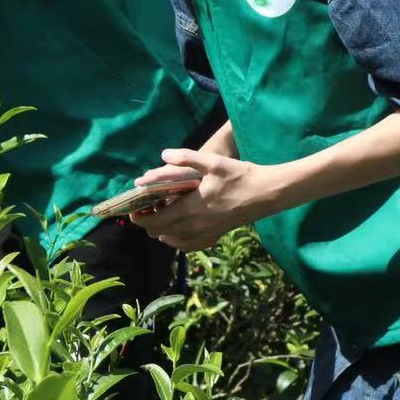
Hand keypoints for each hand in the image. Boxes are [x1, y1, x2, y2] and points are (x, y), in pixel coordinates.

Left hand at [130, 147, 282, 252]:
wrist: (265, 194)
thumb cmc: (240, 176)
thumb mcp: (213, 162)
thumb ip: (186, 158)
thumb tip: (163, 154)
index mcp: (190, 209)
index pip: (154, 222)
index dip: (139, 217)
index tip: (134, 206)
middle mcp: (194, 227)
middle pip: (158, 232)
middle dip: (148, 220)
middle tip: (149, 204)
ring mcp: (204, 234)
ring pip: (171, 240)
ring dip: (162, 228)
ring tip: (165, 210)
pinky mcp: (213, 237)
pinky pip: (187, 245)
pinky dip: (177, 237)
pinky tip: (181, 223)